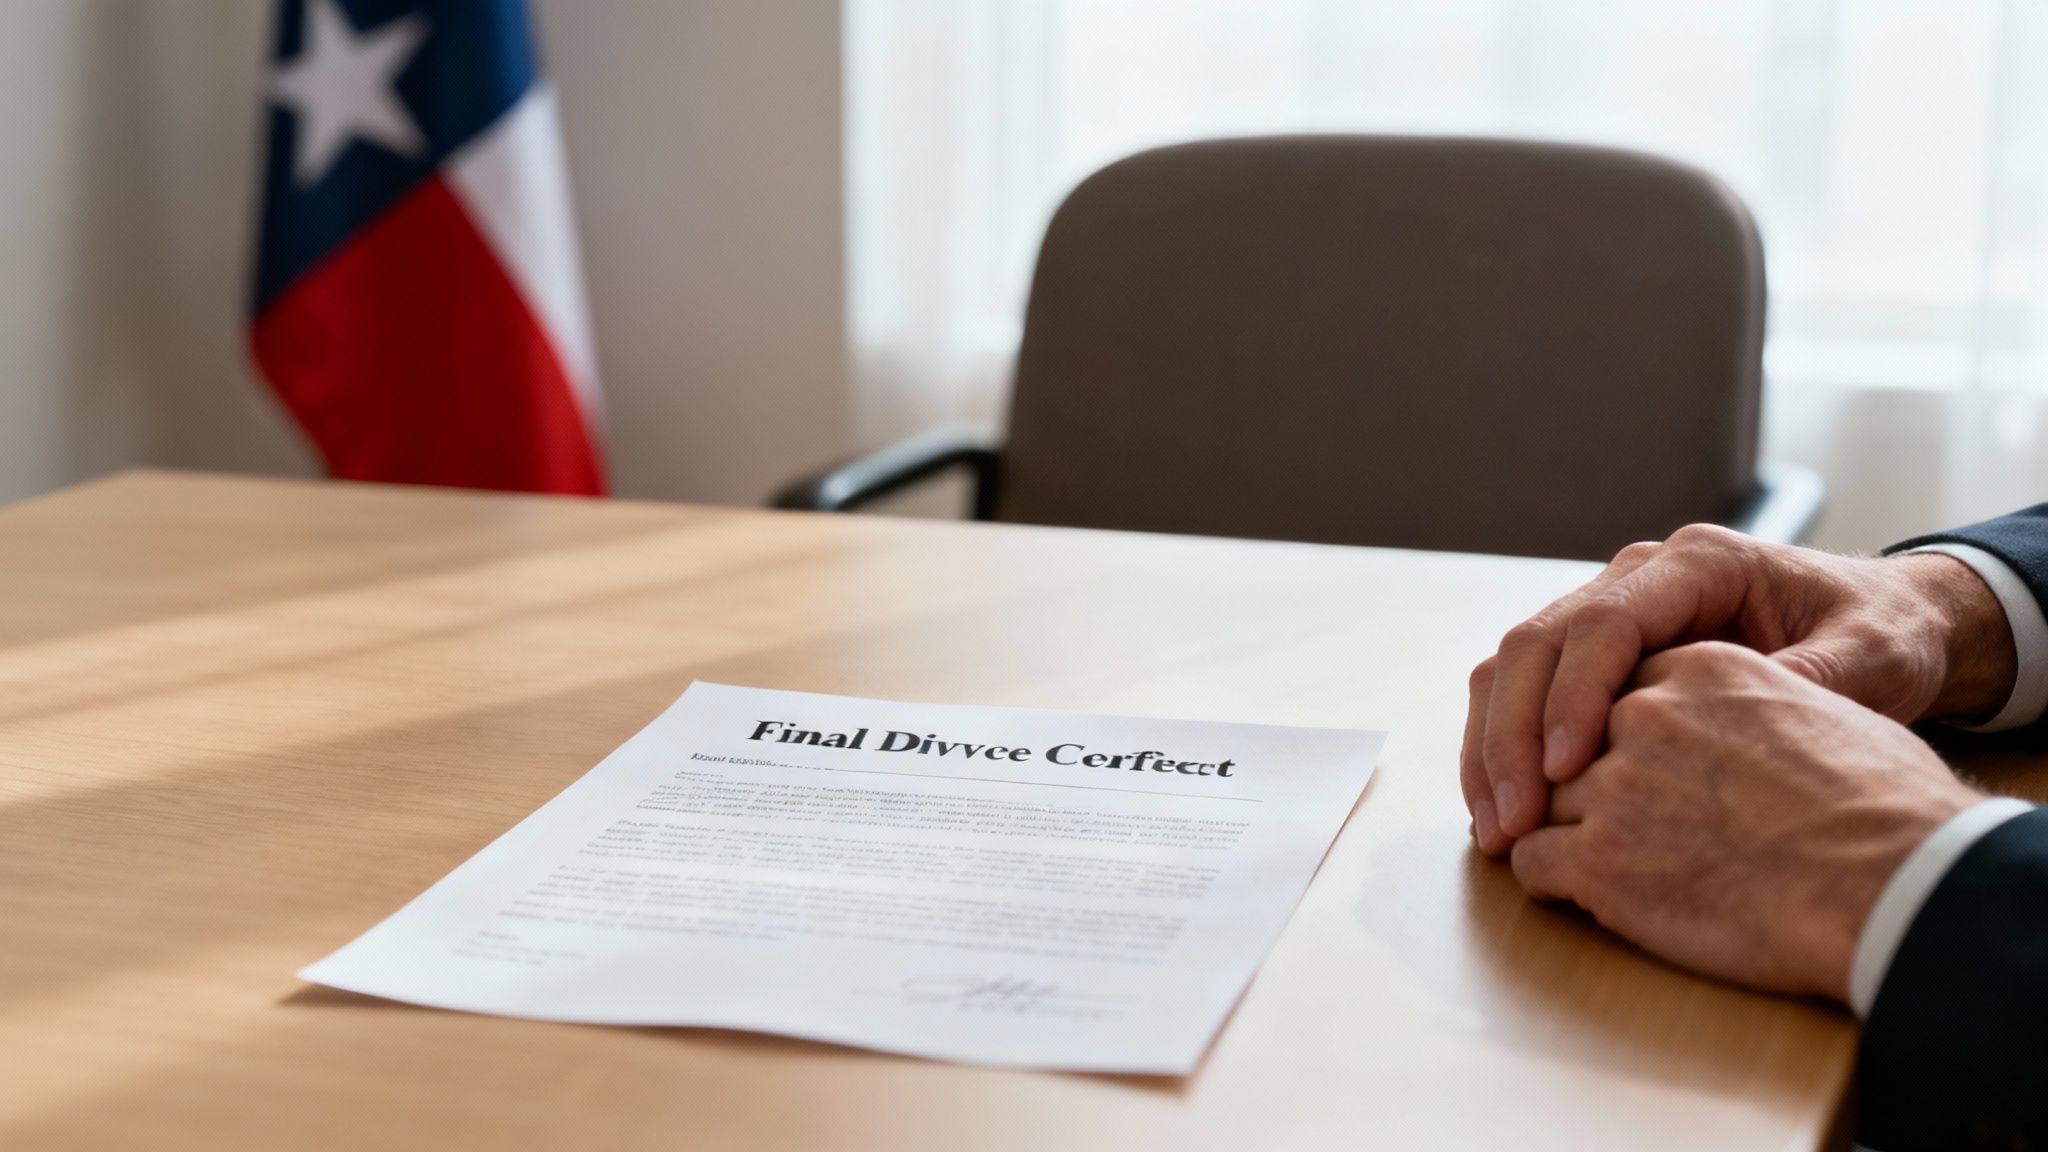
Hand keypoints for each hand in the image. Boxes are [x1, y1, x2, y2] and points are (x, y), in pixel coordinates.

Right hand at [1462, 524, 2014, 854]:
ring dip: (1492, 748)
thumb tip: (1742, 731)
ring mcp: (1608, 613)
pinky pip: (1525, 694)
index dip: (1573, 695)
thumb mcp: (1871, 658)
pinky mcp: (1595, 657)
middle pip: (1537, 642)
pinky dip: (1505, 753)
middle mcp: (1639, 578)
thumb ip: (1812, 684)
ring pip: (1513, 667)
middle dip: (1511, 734)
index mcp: (1699, 564)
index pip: (1605, 622)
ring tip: (1496, 830)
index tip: (1565, 771)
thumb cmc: (1881, 635)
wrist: (1884, 622)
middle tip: (1512, 819)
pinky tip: (1508, 812)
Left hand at [1509, 642, 1981, 1001]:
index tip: (1601, 755)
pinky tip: (1565, 890)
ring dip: (1545, 824)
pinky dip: (1541, 876)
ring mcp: (1614, 784)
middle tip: (1545, 806)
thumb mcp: (1826, 709)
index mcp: (1703, 669)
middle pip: (1568, 734)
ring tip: (1554, 851)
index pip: (1620, 685)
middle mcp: (1647, 715)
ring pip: (1540, 795)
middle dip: (1552, 771)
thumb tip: (1752, 733)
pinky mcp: (1599, 859)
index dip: (1605, 725)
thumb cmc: (1889, 810)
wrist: (1895, 881)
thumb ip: (1761, 702)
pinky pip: (1534, 860)